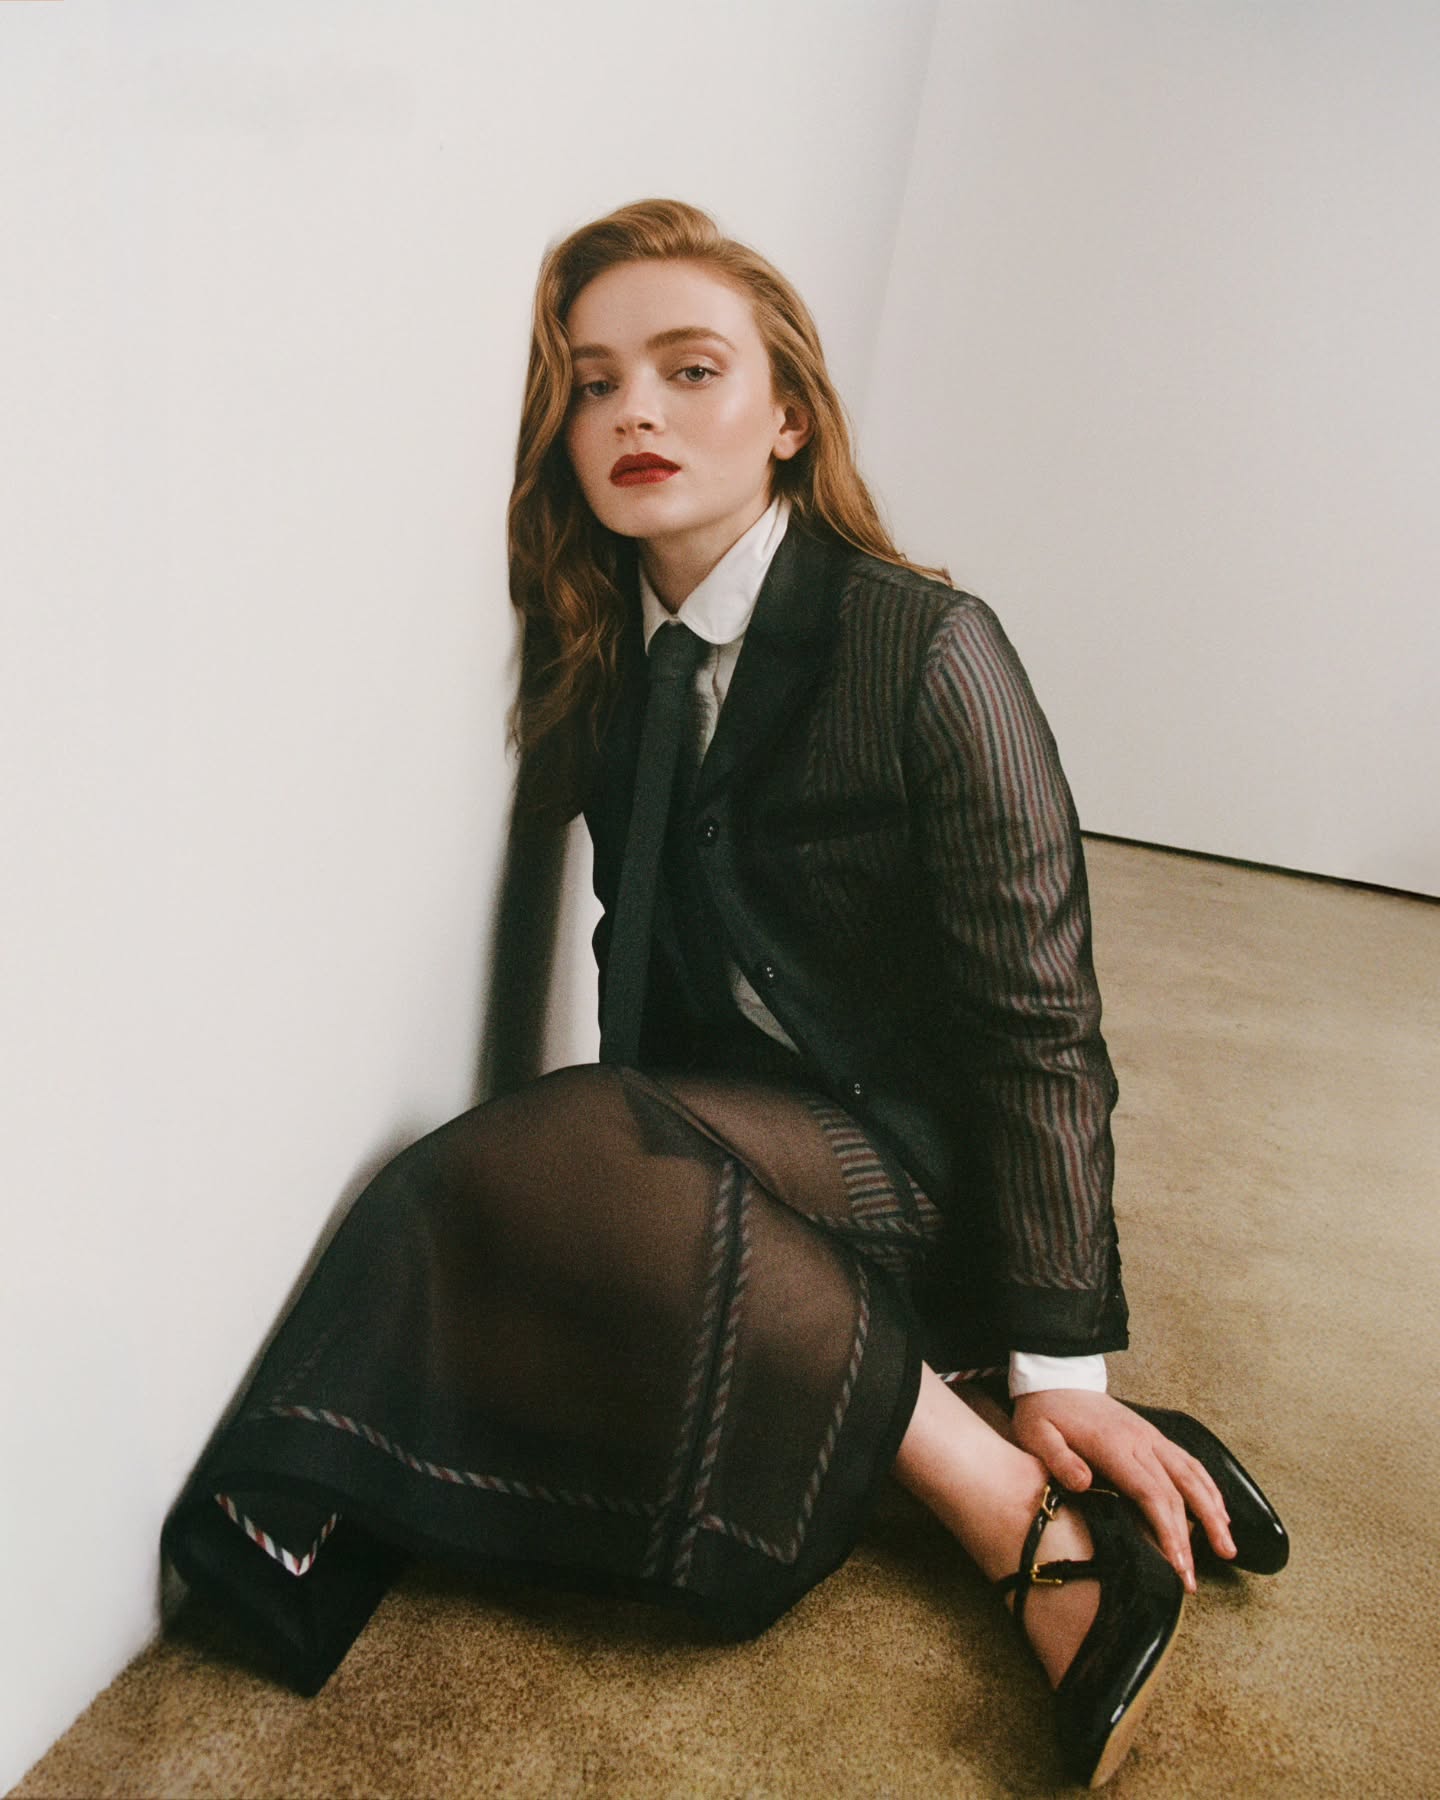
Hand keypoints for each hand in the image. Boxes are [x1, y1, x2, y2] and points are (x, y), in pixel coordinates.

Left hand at [1011, 1388, 1235, 1590]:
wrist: (1056, 1378)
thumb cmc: (1045, 1412)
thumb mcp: (1037, 1434)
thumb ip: (1058, 1459)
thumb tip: (1082, 1483)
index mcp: (1113, 1445)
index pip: (1151, 1493)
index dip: (1167, 1530)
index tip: (1177, 1563)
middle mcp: (1140, 1441)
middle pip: (1176, 1493)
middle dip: (1189, 1538)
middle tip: (1192, 1579)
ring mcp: (1150, 1437)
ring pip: (1192, 1476)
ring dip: (1212, 1513)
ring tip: (1227, 1547)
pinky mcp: (1153, 1436)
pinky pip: (1189, 1462)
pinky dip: (1208, 1487)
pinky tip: (1219, 1510)